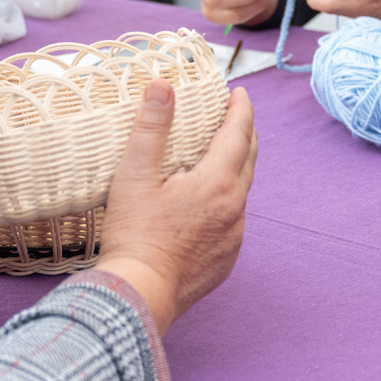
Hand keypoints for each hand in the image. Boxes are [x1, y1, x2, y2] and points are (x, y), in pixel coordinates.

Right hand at [92, 80, 257, 335]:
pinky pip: (232, 222)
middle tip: (234, 119)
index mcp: (217, 183)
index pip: (238, 134)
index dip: (240, 110)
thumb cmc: (133, 236)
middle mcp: (234, 209)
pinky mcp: (226, 260)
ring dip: (234, 172)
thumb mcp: (135, 176)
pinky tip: (206, 207)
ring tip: (218, 160)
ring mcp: (233, 237)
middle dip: (243, 136)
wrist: (139, 295)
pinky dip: (224, 204)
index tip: (239, 94)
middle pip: (247, 161)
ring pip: (240, 194)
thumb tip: (162, 85)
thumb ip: (150, 128)